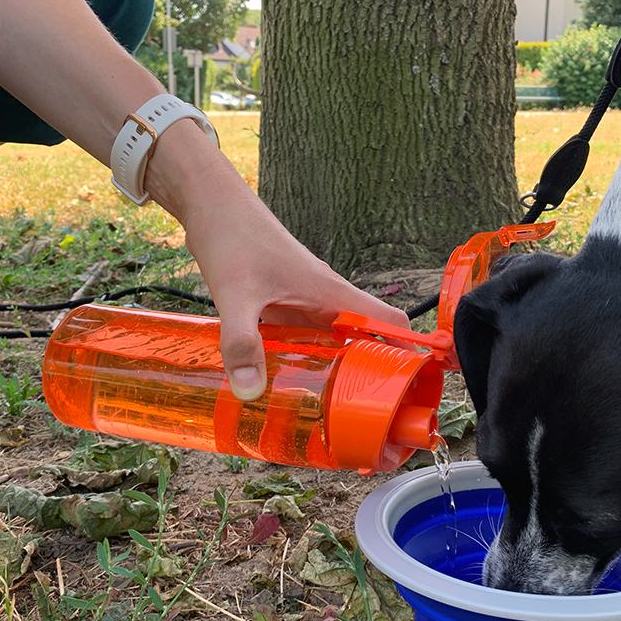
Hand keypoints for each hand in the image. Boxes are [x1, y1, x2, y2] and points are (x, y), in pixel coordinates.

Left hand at [146, 122, 408, 401]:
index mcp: (332, 294)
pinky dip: (307, 360)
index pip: (391, 323)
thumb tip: (248, 391)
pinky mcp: (286, 304)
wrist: (213, 204)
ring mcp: (307, 302)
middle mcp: (327, 299)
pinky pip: (308, 338)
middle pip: (368, 340)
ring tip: (328, 410)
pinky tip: (286, 382)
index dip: (407, 354)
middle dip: (369, 375)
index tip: (406, 388)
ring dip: (337, 370)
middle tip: (360, 416)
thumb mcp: (236, 295)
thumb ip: (242, 342)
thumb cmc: (233, 237)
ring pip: (337, 341)